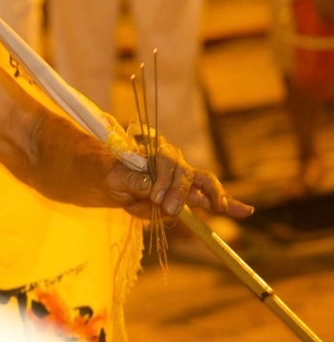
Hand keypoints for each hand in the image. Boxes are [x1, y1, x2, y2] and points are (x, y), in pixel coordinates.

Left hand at [105, 143, 253, 219]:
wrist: (120, 185)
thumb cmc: (118, 178)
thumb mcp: (117, 179)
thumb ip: (132, 181)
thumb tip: (149, 186)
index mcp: (154, 152)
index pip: (165, 160)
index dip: (163, 179)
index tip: (156, 197)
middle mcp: (173, 159)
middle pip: (184, 172)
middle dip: (179, 191)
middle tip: (170, 209)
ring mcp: (185, 174)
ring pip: (203, 181)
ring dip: (210, 196)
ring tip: (220, 208)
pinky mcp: (192, 191)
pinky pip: (212, 195)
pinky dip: (229, 203)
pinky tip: (245, 211)